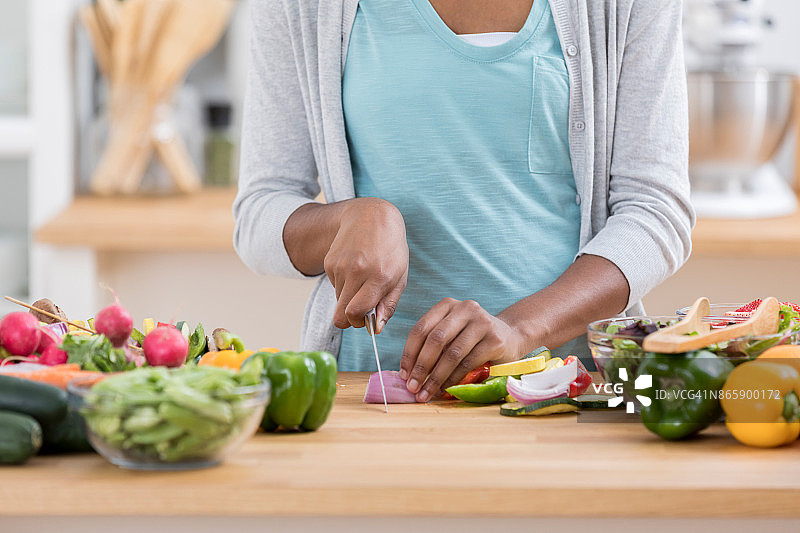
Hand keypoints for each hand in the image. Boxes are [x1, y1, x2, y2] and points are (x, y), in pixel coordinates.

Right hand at [324, 198, 408, 330]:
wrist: (371, 216)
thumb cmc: (391, 249)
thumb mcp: (400, 277)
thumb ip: (388, 305)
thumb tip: (376, 328)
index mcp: (378, 276)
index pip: (355, 313)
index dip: (358, 323)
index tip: (364, 321)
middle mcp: (356, 271)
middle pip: (340, 314)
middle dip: (349, 319)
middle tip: (360, 310)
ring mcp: (340, 265)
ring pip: (338, 300)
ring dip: (349, 297)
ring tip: (362, 279)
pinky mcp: (329, 262)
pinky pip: (334, 285)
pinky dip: (343, 283)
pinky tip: (354, 267)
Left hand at [398, 298, 525, 401]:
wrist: (510, 337)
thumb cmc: (473, 339)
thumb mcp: (452, 334)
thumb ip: (433, 346)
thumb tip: (408, 373)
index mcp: (447, 305)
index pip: (421, 328)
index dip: (409, 353)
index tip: (403, 374)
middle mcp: (465, 308)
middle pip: (435, 339)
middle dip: (421, 366)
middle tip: (412, 387)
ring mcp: (482, 322)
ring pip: (452, 353)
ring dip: (436, 377)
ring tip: (426, 393)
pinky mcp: (495, 339)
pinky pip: (468, 362)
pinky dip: (454, 378)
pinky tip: (445, 389)